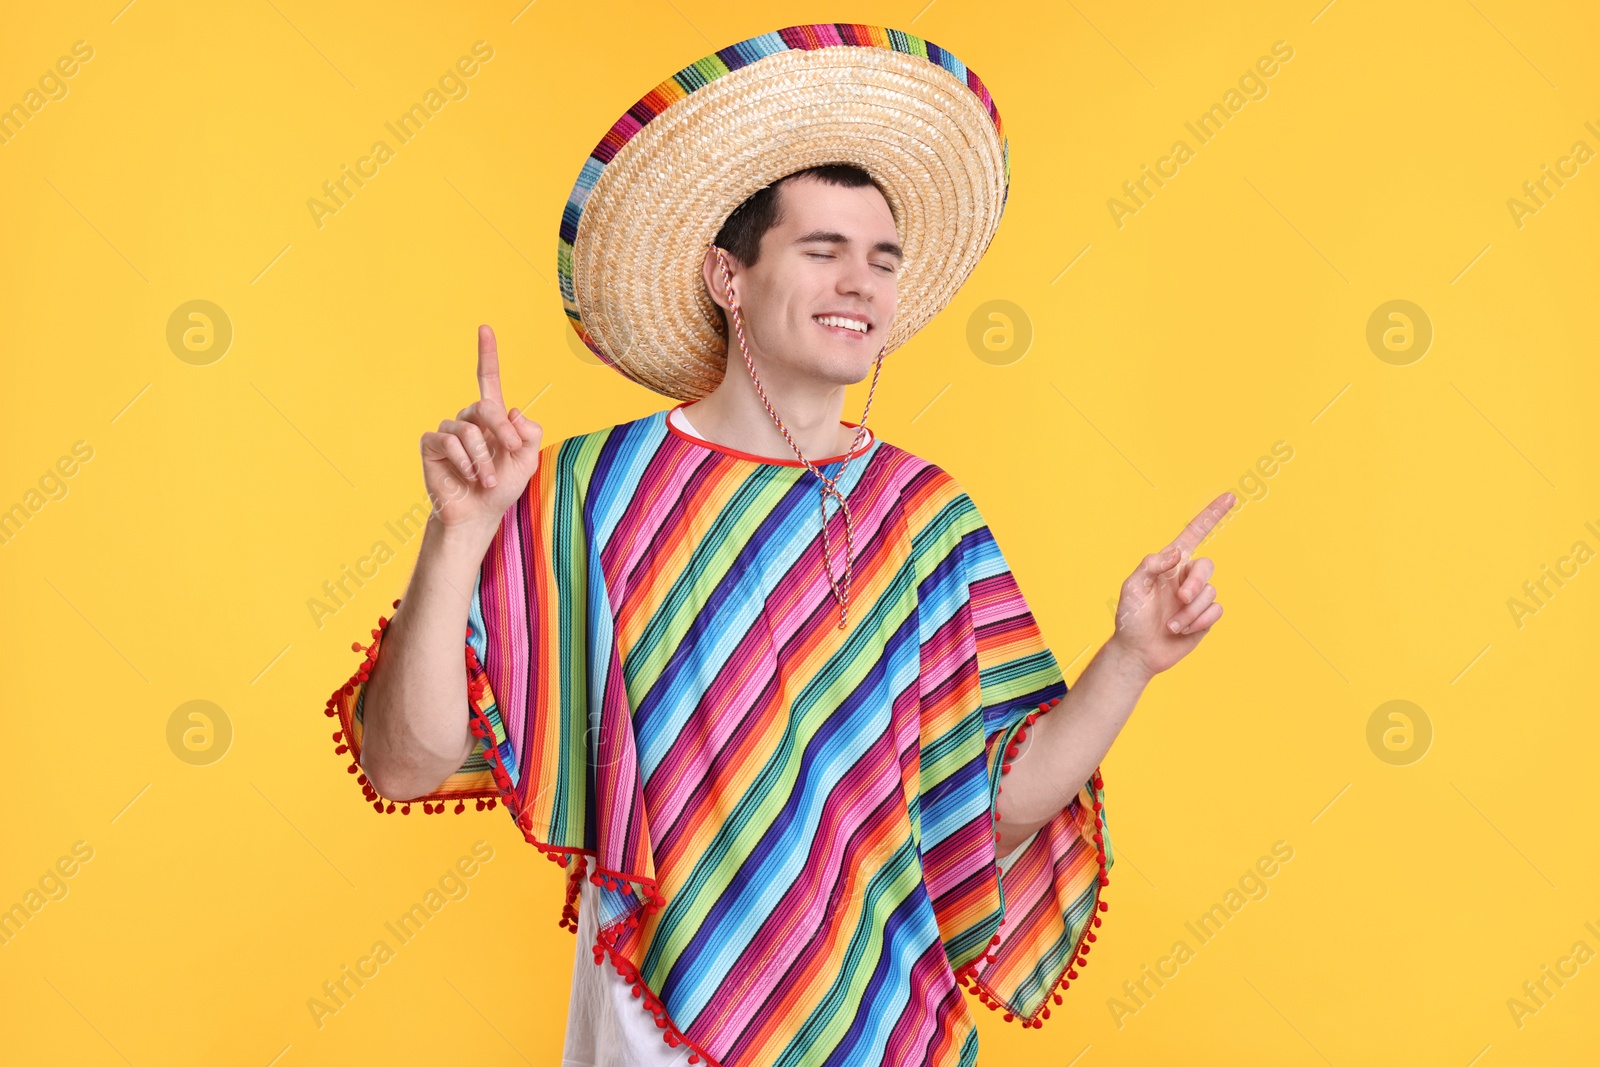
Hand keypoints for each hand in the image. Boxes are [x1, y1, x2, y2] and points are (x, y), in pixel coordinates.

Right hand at [421, 325, 542, 534]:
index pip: (488, 379)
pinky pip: (448, 441)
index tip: (485, 328)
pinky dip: (463, 460)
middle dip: (502, 430)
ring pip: (468, 430)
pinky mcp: (432, 444)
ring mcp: (449, 430)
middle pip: (486, 406)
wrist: (477, 514)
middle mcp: (469, 419)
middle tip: (510, 452)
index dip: (487, 354)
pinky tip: (467, 476)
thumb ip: (530, 433)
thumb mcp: (527, 460)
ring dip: (483, 458)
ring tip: (486, 480)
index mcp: (493, 418)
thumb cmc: (501, 487)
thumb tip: (513, 410)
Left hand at [1109, 491, 1235, 678]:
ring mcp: (1197, 597)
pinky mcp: (1205, 617)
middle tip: (1181, 598)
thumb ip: (1151, 564)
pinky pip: (1216, 611)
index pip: (1194, 534)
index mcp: (1169, 564)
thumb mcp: (1132, 587)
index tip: (1230, 496)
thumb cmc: (1131, 618)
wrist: (1139, 652)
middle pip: (1207, 566)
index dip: (1212, 515)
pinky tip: (1182, 630)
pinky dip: (1198, 622)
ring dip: (1190, 611)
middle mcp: (1186, 577)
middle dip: (1196, 583)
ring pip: (1211, 592)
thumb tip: (1178, 553)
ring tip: (1171, 625)